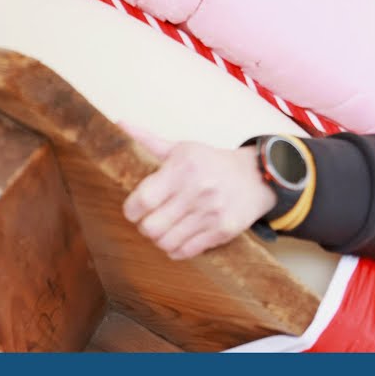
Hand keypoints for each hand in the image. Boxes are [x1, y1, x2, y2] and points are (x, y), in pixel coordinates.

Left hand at [122, 126, 276, 260]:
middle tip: (149, 220)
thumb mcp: (182, 148)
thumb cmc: (211, 162)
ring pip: (166, 243)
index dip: (131, 209)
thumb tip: (119, 124)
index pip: (143, 199)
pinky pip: (186, 252)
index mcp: (183, 168)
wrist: (255, 177)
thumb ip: (148, 141)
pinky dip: (176, 249)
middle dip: (144, 226)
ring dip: (160, 239)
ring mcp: (211, 213)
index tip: (134, 209)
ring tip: (165, 229)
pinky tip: (179, 237)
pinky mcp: (222, 231)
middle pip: (151, 227)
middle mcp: (197, 191)